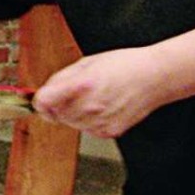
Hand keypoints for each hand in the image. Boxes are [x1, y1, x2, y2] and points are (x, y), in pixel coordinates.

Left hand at [31, 47, 167, 137]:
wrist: (154, 77)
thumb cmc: (123, 65)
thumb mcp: (85, 63)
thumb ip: (60, 79)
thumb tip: (43, 92)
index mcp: (81, 85)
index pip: (44, 102)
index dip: (39, 100)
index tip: (40, 98)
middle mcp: (90, 106)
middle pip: (55, 115)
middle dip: (57, 105)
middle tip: (71, 93)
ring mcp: (101, 121)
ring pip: (70, 124)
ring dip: (72, 113)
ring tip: (89, 98)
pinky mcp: (110, 131)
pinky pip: (87, 129)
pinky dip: (88, 121)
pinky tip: (100, 107)